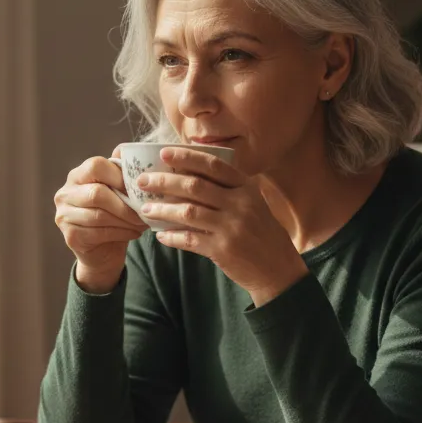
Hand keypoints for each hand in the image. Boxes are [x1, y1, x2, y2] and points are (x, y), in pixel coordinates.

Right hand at [54, 149, 145, 293]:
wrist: (102, 250)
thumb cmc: (114, 214)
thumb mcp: (119, 191)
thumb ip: (124, 174)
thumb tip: (139, 154)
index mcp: (77, 175)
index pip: (96, 166)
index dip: (120, 176)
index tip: (139, 189)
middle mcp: (65, 193)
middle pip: (97, 193)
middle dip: (125, 205)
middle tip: (144, 212)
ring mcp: (64, 215)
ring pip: (99, 215)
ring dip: (126, 221)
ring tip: (142, 223)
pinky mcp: (70, 236)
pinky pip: (99, 233)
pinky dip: (121, 233)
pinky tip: (134, 233)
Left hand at [137, 147, 307, 305]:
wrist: (278, 269)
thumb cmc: (261, 233)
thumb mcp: (254, 203)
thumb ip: (230, 189)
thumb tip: (192, 173)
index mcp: (246, 188)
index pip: (213, 165)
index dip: (186, 157)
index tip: (164, 153)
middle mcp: (240, 204)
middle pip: (194, 186)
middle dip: (164, 182)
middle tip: (143, 181)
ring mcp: (231, 227)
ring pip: (188, 212)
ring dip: (162, 210)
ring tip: (145, 209)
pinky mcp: (223, 250)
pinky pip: (190, 239)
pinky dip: (172, 236)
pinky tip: (160, 235)